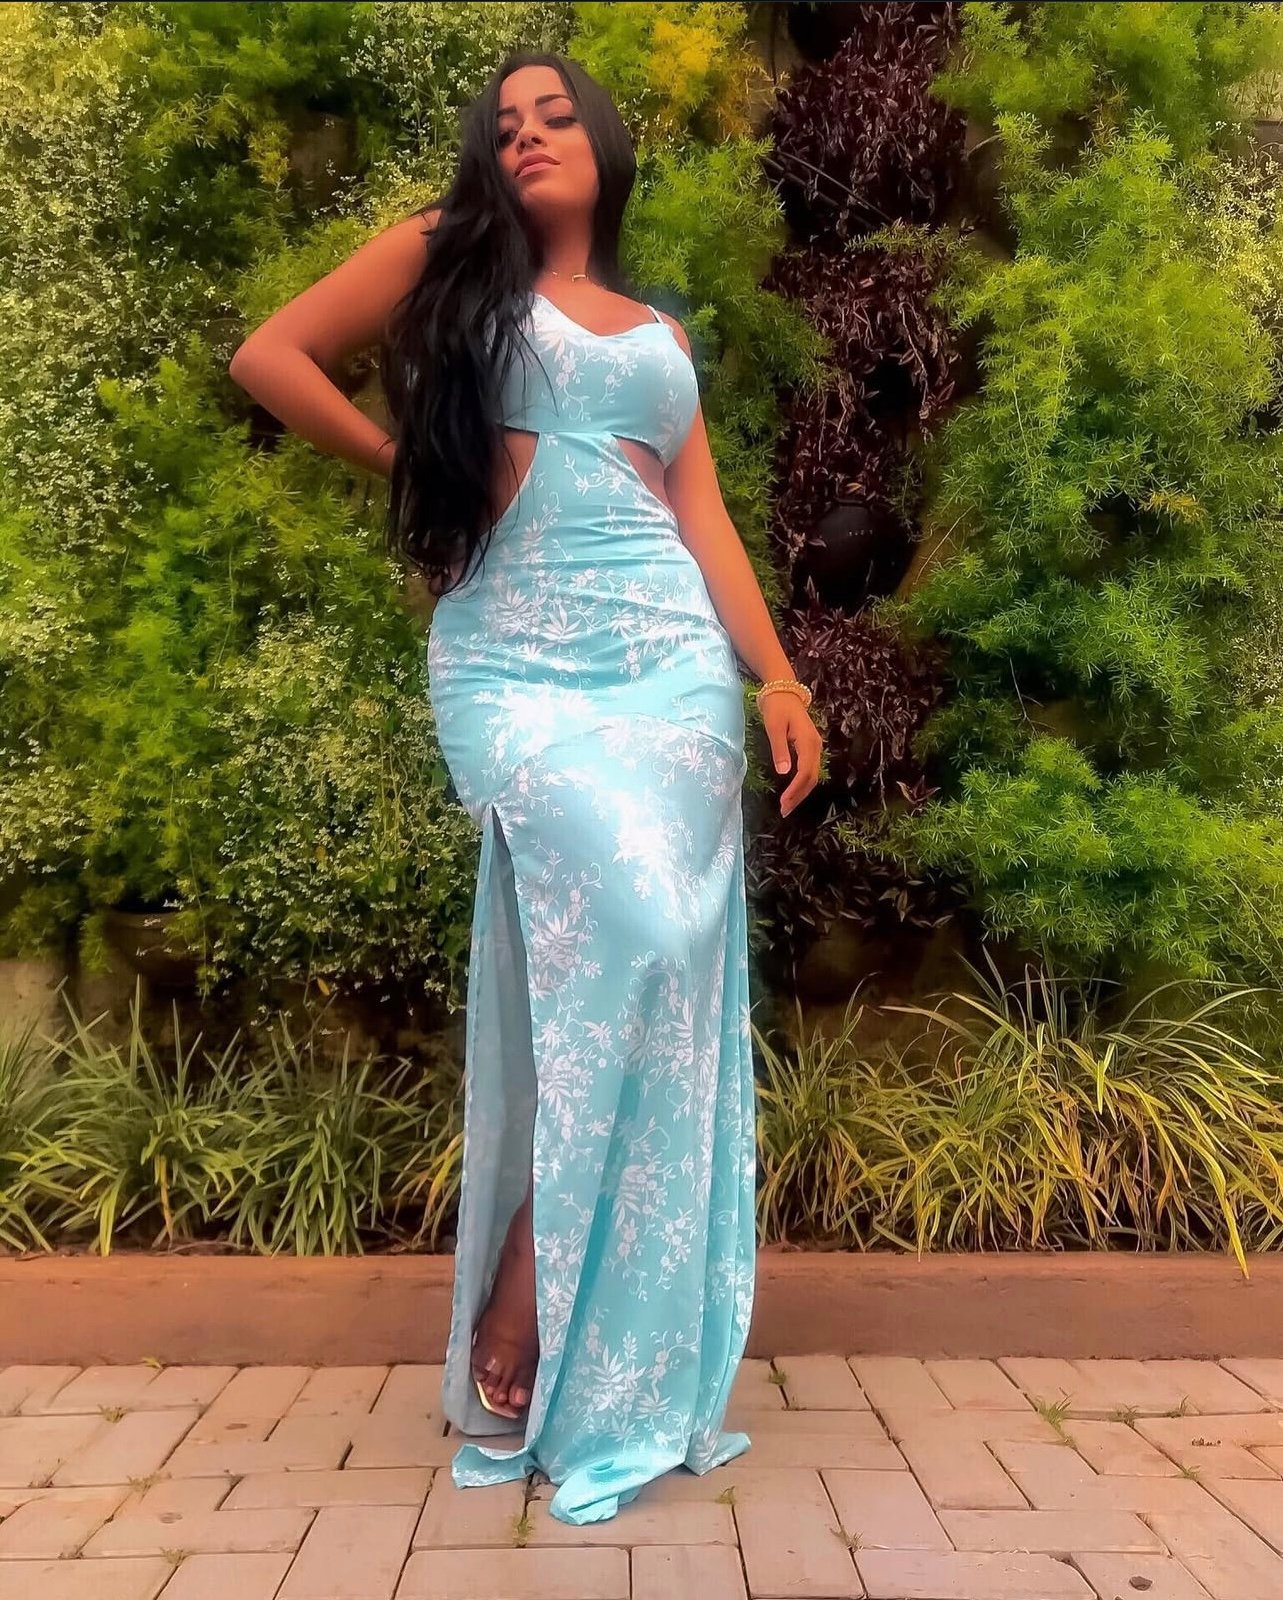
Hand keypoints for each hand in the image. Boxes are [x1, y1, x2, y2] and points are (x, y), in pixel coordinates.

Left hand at [760, 691, 822, 817]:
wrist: (783, 690)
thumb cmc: (777, 707)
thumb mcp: (774, 727)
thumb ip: (779, 749)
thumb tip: (784, 773)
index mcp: (808, 742)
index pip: (805, 773)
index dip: (795, 790)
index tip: (783, 803)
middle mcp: (815, 746)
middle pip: (812, 778)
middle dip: (799, 796)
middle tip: (784, 811)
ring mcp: (814, 747)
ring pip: (812, 775)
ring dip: (801, 792)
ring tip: (787, 806)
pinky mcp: (809, 747)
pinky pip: (809, 769)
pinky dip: (801, 783)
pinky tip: (792, 791)